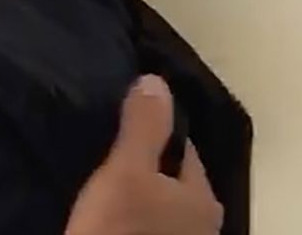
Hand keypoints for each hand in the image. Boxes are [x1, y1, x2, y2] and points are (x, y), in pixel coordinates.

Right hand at [65, 75, 223, 234]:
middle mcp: (201, 224)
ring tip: (99, 182)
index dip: (150, 134)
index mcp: (202, 198)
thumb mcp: (126, 170)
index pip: (182, 149)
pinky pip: (143, 226)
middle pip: (170, 179)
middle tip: (104, 154)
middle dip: (141, 166)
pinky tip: (104, 215)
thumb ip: (143, 127)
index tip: (117, 128)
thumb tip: (155, 81)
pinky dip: (127, 218)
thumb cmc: (120, 227)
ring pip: (156, 206)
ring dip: (133, 195)